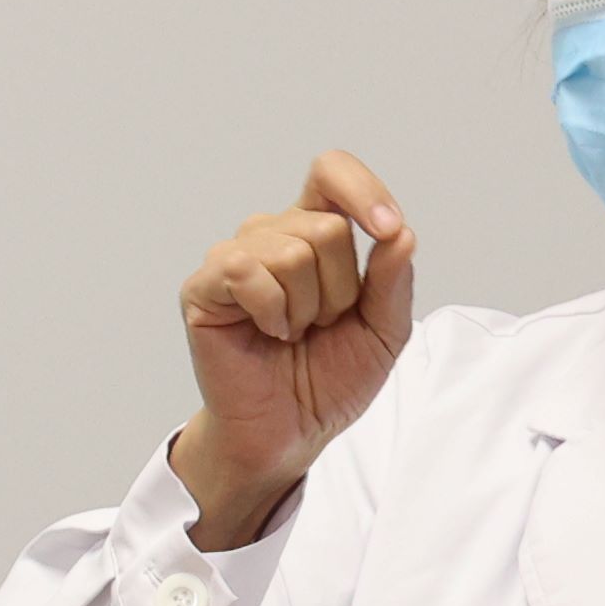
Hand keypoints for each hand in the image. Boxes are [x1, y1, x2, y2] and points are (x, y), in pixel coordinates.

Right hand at [173, 153, 414, 548]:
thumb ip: (393, 281)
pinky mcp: (204, 287)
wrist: (291, 433)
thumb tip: (400, 233)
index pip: (332, 172)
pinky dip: (271, 311)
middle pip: (326, 226)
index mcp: (315, 232)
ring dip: (307, 308)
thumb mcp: (384, 332)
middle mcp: (273, 234)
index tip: (388, 230)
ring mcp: (236, 257)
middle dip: (341, 290)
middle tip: (322, 326)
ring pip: (291, 251)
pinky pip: (245, 270)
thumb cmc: (330, 379)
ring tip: (293, 334)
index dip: (363, 191)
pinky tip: (268, 333)